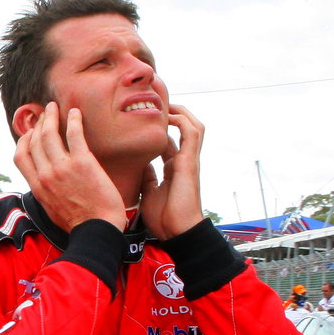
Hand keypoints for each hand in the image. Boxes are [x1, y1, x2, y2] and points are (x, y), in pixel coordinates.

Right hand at [13, 102, 123, 229]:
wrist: (97, 229)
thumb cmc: (79, 223)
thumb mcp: (52, 209)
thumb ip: (46, 193)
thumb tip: (45, 184)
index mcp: (37, 186)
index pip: (20, 156)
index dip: (24, 140)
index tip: (31, 132)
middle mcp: (46, 175)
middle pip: (34, 141)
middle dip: (38, 124)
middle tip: (44, 114)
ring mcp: (63, 167)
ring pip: (50, 134)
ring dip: (50, 117)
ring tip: (54, 108)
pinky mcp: (82, 162)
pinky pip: (74, 134)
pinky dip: (72, 120)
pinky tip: (75, 113)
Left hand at [139, 103, 205, 239]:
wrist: (177, 231)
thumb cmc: (164, 217)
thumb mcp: (149, 192)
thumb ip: (147, 176)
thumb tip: (140, 165)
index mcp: (173, 168)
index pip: (168, 142)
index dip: (158, 129)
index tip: (142, 118)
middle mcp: (182, 161)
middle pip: (185, 129)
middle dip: (174, 113)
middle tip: (156, 103)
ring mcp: (189, 160)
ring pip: (193, 126)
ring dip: (181, 112)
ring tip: (165, 102)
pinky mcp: (190, 161)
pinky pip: (192, 133)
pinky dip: (182, 120)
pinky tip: (168, 115)